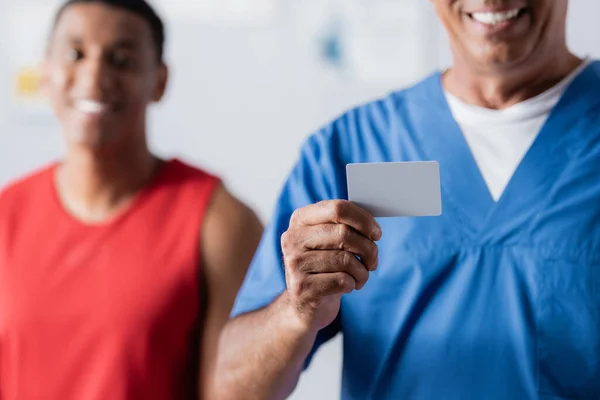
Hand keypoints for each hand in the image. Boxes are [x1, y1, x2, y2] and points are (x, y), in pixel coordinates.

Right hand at [281, 200, 381, 331]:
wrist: (305, 303)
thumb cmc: (325, 267)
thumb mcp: (330, 242)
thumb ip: (344, 227)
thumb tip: (372, 227)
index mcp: (301, 219)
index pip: (338, 208)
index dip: (363, 220)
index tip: (376, 234)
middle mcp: (293, 238)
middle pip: (344, 234)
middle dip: (368, 249)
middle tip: (372, 261)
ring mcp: (294, 263)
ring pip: (346, 260)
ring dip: (362, 272)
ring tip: (360, 277)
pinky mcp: (301, 287)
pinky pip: (342, 280)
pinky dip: (353, 284)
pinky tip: (348, 286)